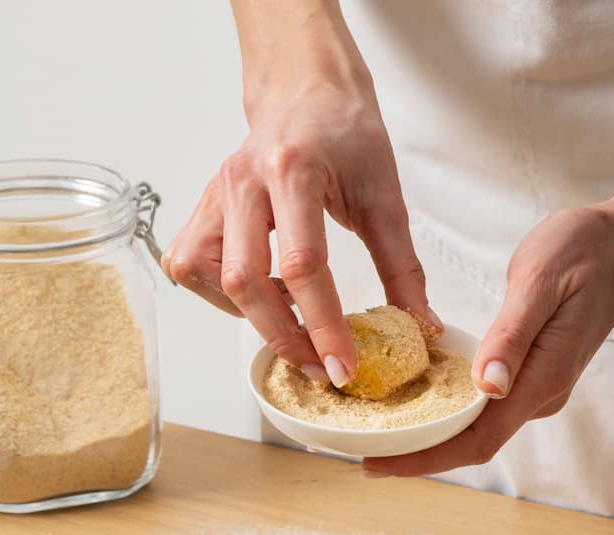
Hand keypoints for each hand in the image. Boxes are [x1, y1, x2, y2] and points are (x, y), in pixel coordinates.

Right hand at [162, 77, 430, 385]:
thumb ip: (402, 267)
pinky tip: (261, 296)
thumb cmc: (346, 132)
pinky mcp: (204, 206)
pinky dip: (224, 295)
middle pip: (246, 281)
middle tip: (322, 369)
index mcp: (293, 170)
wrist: (306, 86)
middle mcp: (243, 181)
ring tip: (293, 326)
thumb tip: (421, 325)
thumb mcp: (385, 196)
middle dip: (286, 338)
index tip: (344, 367)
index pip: (303, 266)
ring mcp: (216, 193)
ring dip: (249, 315)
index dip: (323, 326)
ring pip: (207, 275)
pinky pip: (192, 264)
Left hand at [361, 203, 613, 476]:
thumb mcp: (540, 281)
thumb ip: (512, 335)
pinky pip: (488, 406)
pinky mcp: (534, 374)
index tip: (377, 465)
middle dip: (419, 454)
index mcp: (542, 378)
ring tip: (380, 430)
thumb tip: (488, 386)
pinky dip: (449, 410)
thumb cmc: (585, 251)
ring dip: (432, 434)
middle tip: (363, 453)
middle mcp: (542, 394)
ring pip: (479, 427)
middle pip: (472, 443)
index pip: (478, 440)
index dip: (425, 459)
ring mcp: (540, 387)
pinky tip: (418, 400)